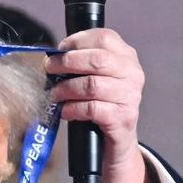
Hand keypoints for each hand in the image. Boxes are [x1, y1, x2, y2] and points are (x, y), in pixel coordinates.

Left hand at [45, 29, 153, 182]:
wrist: (116, 144)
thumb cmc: (101, 107)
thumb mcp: (97, 80)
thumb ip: (83, 66)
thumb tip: (53, 57)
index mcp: (127, 58)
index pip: (104, 37)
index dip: (78, 41)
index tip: (59, 50)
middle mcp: (133, 74)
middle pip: (97, 59)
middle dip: (67, 63)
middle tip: (49, 69)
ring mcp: (131, 96)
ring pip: (92, 85)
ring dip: (66, 88)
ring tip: (53, 94)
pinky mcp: (123, 118)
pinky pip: (92, 109)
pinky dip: (73, 109)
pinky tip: (64, 111)